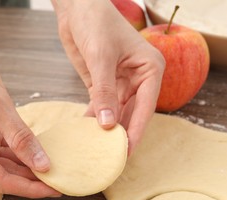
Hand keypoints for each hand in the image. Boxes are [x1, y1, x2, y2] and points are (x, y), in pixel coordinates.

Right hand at [0, 44, 59, 197]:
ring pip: (1, 164)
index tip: (55, 190)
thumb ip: (21, 139)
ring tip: (50, 168)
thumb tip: (43, 165)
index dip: (30, 188)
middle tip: (58, 180)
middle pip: (1, 175)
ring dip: (24, 167)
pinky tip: (34, 153)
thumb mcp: (0, 107)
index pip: (2, 180)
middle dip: (29, 179)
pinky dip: (16, 153)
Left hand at [52, 0, 164, 153]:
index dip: (136, 131)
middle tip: (111, 158)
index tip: (126, 152)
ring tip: (98, 150)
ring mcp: (120, 82)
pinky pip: (101, 106)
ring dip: (107, 129)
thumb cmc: (96, 21)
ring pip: (117, 112)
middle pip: (132, 113)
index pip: (146, 107)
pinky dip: (94, 119)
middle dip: (122, 134)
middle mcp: (139, 78)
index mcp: (150, 68)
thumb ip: (104, 92)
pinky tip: (86, 133)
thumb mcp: (101, 57)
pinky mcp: (103, 83)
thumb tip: (107, 124)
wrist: (77, 7)